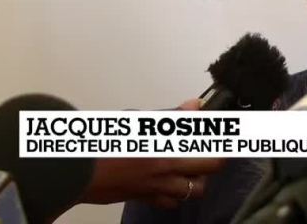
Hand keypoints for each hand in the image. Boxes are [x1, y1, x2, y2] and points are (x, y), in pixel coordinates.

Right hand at [81, 99, 225, 207]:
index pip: (207, 137)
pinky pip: (172, 202)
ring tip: (194, 169)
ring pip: (196, 189)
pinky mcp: (146, 198)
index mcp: (165, 141)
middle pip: (212, 164)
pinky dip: (176, 195)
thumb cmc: (104, 141)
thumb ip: (172, 116)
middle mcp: (167, 166)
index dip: (223, 134)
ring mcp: (158, 185)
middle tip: (217, 149)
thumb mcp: (137, 122)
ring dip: (198, 179)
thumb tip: (194, 105)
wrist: (75, 170)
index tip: (230, 130)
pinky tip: (173, 184)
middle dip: (218, 157)